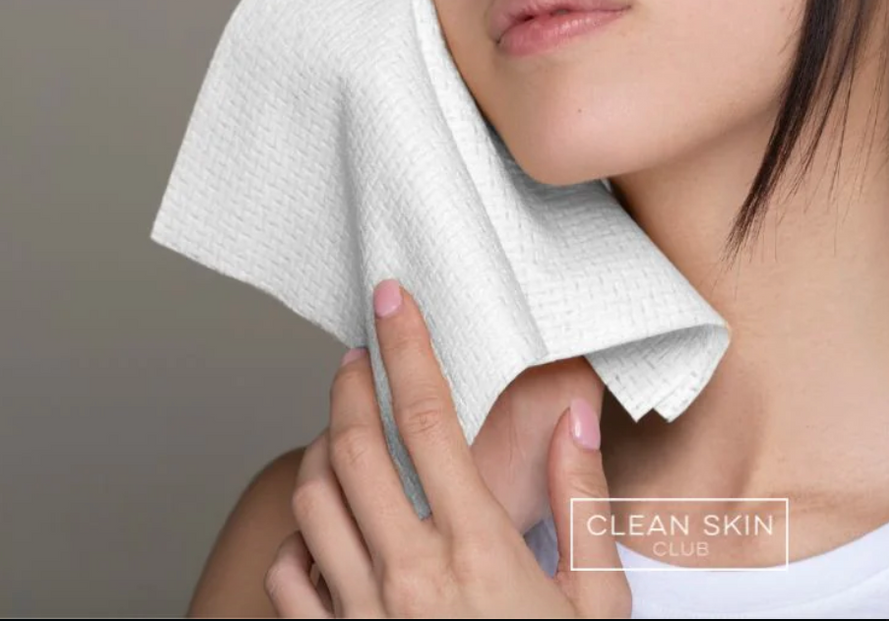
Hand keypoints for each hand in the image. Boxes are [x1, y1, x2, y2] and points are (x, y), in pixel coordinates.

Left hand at [264, 278, 632, 617]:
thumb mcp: (597, 604)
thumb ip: (582, 502)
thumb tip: (573, 414)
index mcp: (476, 549)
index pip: (428, 422)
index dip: (407, 350)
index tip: (393, 300)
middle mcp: (407, 575)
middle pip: (351, 448)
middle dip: (347, 385)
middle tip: (357, 357)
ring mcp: (360, 616)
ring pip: (310, 502)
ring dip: (320, 452)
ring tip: (343, 435)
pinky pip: (290, 576)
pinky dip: (301, 538)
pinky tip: (328, 531)